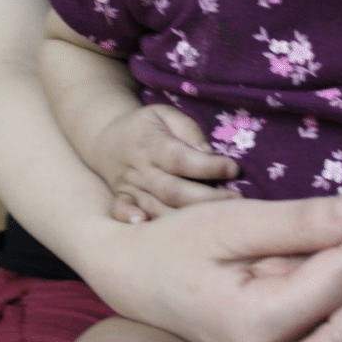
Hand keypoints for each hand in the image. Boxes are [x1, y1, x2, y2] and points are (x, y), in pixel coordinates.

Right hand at [91, 104, 239, 221]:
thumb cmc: (146, 126)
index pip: (180, 159)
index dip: (208, 166)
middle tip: (236, 199)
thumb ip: (188, 130)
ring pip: (157, 207)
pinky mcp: (122, 200)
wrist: (105, 139)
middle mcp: (139, 168)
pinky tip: (151, 227)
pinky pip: (123, 214)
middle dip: (207, 198)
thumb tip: (207, 153)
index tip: (233, 169)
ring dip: (186, 218)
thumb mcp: (166, 114)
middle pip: (172, 190)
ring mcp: (129, 187)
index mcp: (151, 142)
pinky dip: (133, 221)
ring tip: (216, 219)